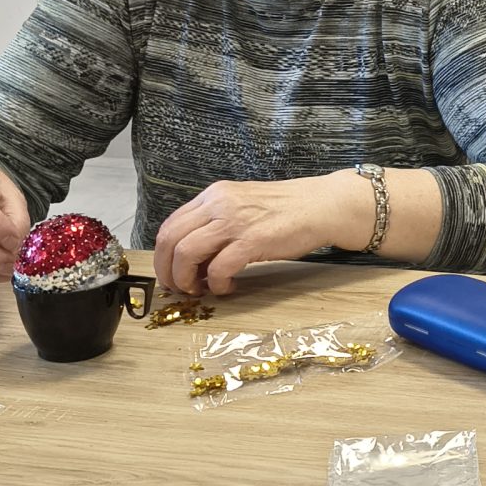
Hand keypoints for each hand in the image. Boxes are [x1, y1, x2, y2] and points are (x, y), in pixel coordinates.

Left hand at [155, 173, 369, 294]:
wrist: (322, 206)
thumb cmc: (287, 210)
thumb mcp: (243, 206)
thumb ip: (217, 224)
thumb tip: (195, 258)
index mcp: (214, 195)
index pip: (170, 225)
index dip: (163, 256)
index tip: (170, 274)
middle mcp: (218, 204)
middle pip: (170, 240)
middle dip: (167, 271)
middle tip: (178, 288)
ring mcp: (234, 221)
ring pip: (186, 254)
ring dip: (186, 279)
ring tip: (199, 290)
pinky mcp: (252, 240)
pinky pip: (219, 268)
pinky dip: (217, 284)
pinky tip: (227, 287)